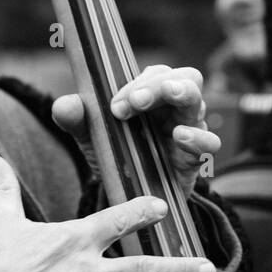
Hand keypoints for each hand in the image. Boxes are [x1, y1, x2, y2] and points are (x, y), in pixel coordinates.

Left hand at [52, 64, 220, 199]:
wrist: (129, 197)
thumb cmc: (116, 155)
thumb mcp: (92, 137)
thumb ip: (76, 120)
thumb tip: (63, 105)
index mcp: (152, 97)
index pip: (155, 74)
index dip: (138, 83)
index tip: (114, 106)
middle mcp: (173, 109)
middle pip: (185, 77)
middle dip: (160, 83)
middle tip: (136, 100)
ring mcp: (188, 130)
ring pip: (198, 101)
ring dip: (182, 93)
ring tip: (169, 94)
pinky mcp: (194, 159)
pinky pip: (209, 142)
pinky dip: (198, 137)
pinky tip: (180, 136)